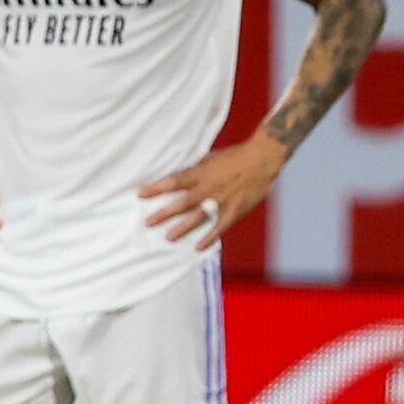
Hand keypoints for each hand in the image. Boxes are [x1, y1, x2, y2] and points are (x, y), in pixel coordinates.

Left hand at [139, 139, 285, 249]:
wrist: (263, 158)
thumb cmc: (233, 157)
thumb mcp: (209, 159)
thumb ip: (193, 171)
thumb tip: (174, 180)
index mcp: (201, 173)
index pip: (174, 181)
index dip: (156, 188)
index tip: (140, 194)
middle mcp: (210, 188)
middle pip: (183, 202)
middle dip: (164, 213)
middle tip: (148, 222)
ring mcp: (223, 200)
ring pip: (200, 217)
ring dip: (183, 228)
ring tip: (168, 237)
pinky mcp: (236, 210)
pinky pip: (221, 226)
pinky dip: (210, 237)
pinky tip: (198, 247)